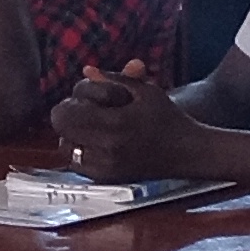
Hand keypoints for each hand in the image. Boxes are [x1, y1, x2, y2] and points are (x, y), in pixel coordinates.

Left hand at [49, 62, 189, 181]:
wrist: (188, 152)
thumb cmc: (167, 118)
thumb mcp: (144, 90)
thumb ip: (113, 79)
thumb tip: (87, 70)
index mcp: (116, 123)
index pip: (65, 114)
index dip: (71, 103)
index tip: (87, 100)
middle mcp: (107, 149)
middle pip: (61, 131)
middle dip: (70, 118)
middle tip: (89, 113)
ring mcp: (105, 168)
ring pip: (67, 149)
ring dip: (74, 136)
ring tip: (95, 129)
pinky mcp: (107, 180)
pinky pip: (78, 164)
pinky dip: (82, 152)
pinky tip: (99, 144)